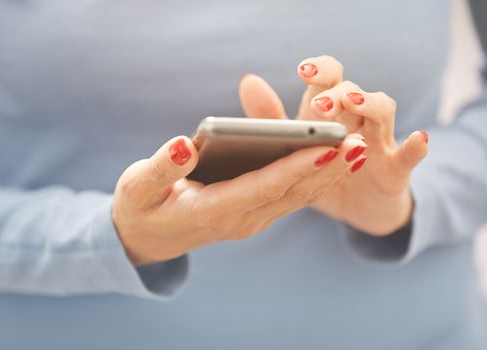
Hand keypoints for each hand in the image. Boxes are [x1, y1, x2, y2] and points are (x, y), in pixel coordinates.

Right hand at [112, 133, 365, 265]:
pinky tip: (336, 160)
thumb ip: (162, 167)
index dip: (296, 166)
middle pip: (291, 192)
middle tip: (360, 142)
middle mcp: (240, 219)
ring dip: (329, 174)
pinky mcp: (253, 213)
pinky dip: (315, 179)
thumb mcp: (138, 186)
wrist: (146, 239)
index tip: (328, 147)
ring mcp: (250, 219)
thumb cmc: (140, 207)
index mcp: (214, 210)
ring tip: (360, 149)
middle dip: (328, 167)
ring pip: (297, 196)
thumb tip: (185, 144)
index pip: (263, 186)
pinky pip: (290, 197)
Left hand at [239, 56, 427, 235]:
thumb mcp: (293, 148)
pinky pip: (409, 156)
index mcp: (329, 112)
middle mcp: (356, 120)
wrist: (355, 209)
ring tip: (352, 104)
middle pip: (353, 90)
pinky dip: (415, 147)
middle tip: (319, 105)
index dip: (320, 70)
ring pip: (382, 110)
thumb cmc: (320, 171)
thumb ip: (271, 118)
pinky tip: (418, 139)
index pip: (330, 77)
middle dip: (336, 92)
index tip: (303, 71)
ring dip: (368, 104)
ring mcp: (379, 142)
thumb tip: (248, 81)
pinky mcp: (395, 170)